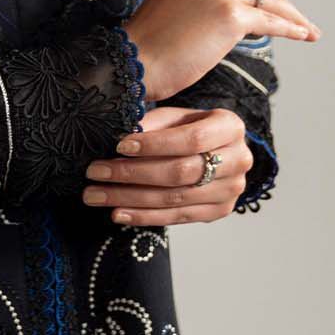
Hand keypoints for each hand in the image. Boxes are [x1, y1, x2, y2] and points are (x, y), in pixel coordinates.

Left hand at [82, 104, 251, 225]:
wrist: (215, 149)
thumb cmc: (190, 127)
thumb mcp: (174, 116)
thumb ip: (152, 124)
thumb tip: (119, 137)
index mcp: (230, 127)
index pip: (191, 139)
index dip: (154, 145)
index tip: (119, 145)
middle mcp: (238, 160)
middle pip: (180, 173)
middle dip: (132, 173)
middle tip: (95, 172)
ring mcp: (231, 191)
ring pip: (174, 199)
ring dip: (129, 198)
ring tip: (96, 195)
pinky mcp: (219, 212)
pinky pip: (177, 218)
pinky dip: (143, 216)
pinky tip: (117, 213)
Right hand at [125, 0, 318, 101]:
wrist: (138, 59)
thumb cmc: (155, 37)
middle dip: (283, 1)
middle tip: (299, 18)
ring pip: (271, 2)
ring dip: (293, 18)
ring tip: (309, 31)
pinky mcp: (232, 15)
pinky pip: (272, 23)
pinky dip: (292, 31)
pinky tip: (304, 36)